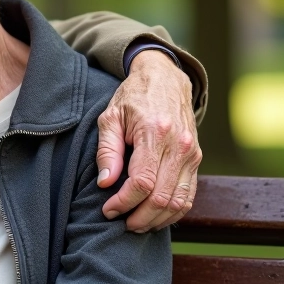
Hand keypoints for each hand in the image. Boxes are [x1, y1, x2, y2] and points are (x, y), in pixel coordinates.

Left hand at [96, 50, 201, 231]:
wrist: (166, 79)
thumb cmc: (132, 97)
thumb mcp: (111, 117)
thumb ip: (107, 150)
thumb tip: (105, 183)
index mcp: (155, 133)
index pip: (142, 182)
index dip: (124, 202)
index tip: (108, 210)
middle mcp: (179, 146)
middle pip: (162, 197)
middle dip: (139, 216)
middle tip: (120, 222)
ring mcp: (192, 154)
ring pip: (178, 201)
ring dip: (157, 219)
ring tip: (135, 223)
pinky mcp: (197, 159)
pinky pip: (189, 195)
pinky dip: (173, 211)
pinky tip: (155, 216)